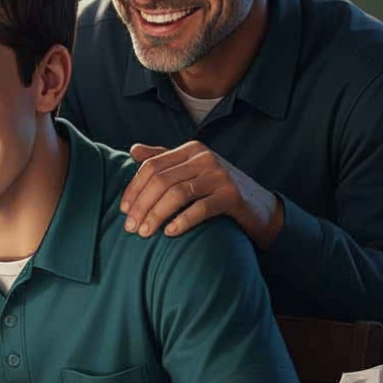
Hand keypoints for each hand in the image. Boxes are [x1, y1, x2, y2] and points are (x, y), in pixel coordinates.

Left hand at [121, 142, 283, 249]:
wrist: (259, 207)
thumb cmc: (217, 190)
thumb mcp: (190, 171)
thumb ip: (163, 160)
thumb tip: (133, 150)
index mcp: (191, 149)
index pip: (152, 166)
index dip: (134, 188)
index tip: (123, 210)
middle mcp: (205, 158)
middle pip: (161, 181)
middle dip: (142, 205)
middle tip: (130, 228)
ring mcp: (220, 175)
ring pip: (177, 194)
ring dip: (156, 215)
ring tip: (145, 233)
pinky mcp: (232, 195)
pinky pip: (201, 208)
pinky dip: (182, 221)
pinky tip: (169, 233)